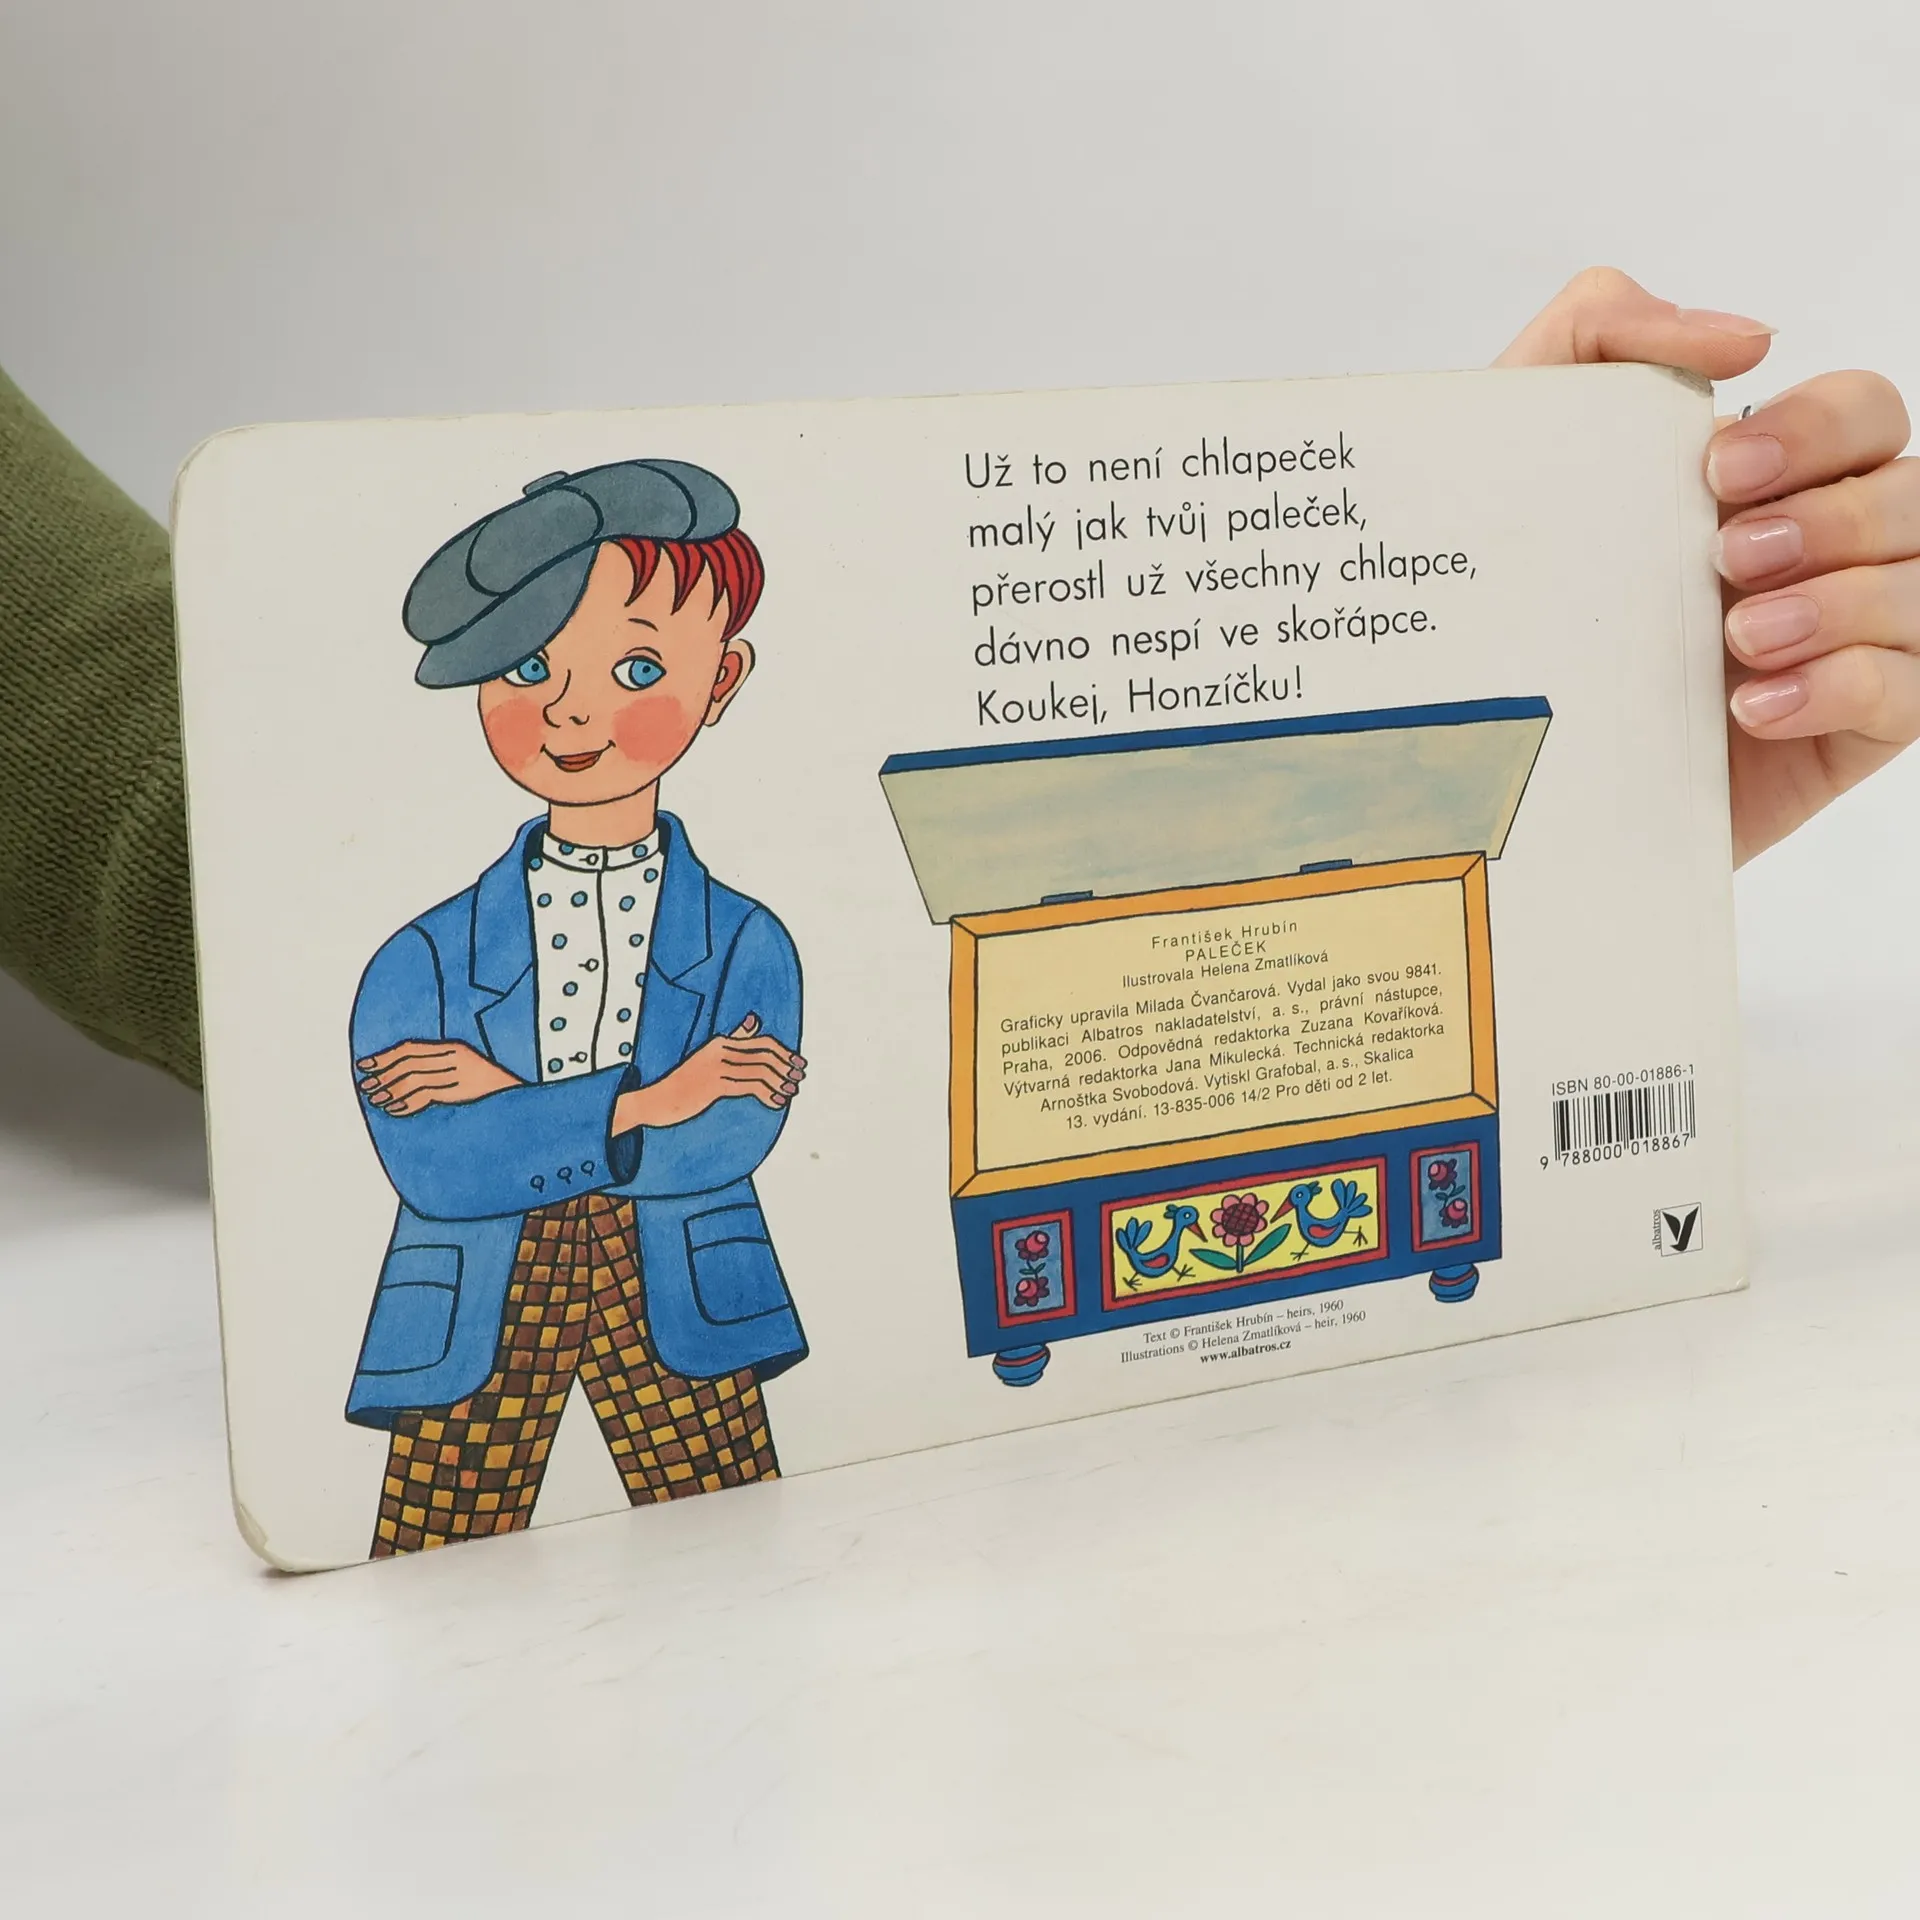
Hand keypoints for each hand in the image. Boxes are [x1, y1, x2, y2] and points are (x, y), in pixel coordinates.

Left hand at [356, 1039, 522, 1116]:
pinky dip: (407, 1103)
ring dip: (391, 1090)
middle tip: (364, 1085)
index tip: (365, 1064)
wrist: (523, 1098)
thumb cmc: (493, 1087)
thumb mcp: (467, 1070)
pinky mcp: (461, 1090)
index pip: (411, 1048)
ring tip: (375, 1100)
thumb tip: (407, 1078)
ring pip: (414, 1079)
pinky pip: (426, 1094)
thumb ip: (441, 1069)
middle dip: (383, 1074)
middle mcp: (454, 1056)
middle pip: (409, 1062)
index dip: (385, 1056)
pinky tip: (394, 1109)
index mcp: (454, 1047)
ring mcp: (458, 1072)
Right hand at [612, 1013, 805, 1132]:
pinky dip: (768, 1095)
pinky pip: (749, 1087)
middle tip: (799, 1078)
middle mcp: (720, 1051)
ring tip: (790, 1093)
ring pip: (760, 1071)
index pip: (762, 1042)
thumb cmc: (685, 1081)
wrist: (656, 1100)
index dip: (784, 1052)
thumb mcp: (709, 1055)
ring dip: (780, 1083)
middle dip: (786, 1067)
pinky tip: (776, 1102)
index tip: (798, 1063)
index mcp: (721, 1043)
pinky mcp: (714, 1085)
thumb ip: (734, 1038)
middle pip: (764, 1055)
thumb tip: (754, 1019)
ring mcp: (716, 1068)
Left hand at [1499, 267, 1916, 863]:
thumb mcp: (1522, 441)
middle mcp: (1823, 550)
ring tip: (1737, 640)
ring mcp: (1844, 640)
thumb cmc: (1517, 593)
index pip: (1861, 414)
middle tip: (1726, 557)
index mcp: (1770, 481)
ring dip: (1840, 606)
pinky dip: (1841, 687)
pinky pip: (1908, 693)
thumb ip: (1601, 334)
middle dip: (1833, 517)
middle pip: (1910, 494)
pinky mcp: (1843, 731)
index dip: (1818, 426)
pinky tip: (1752, 707)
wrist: (1489, 750)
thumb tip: (1741, 334)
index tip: (1720, 469)